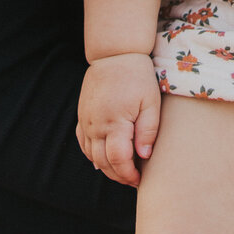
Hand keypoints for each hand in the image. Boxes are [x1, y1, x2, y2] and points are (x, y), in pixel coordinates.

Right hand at [76, 53, 161, 186]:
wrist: (115, 54)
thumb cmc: (137, 77)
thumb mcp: (151, 102)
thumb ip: (148, 131)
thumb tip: (144, 157)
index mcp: (114, 122)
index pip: (118, 160)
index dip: (128, 175)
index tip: (140, 180)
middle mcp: (95, 125)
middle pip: (102, 162)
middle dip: (118, 176)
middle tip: (132, 180)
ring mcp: (85, 121)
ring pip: (91, 155)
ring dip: (105, 168)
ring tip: (122, 171)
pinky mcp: (82, 115)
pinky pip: (83, 143)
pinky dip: (92, 155)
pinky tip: (103, 159)